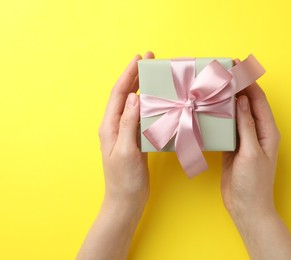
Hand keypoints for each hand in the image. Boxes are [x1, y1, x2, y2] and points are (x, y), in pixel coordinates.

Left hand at [98, 52, 153, 210]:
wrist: (126, 201)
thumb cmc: (124, 180)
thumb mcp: (126, 151)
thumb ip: (128, 124)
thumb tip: (133, 98)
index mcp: (109, 126)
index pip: (118, 94)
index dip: (128, 75)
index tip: (139, 58)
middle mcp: (115, 126)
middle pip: (125, 95)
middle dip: (135, 76)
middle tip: (149, 59)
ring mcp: (125, 132)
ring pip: (133, 104)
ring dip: (142, 87)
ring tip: (153, 75)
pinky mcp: (135, 139)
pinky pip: (141, 116)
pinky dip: (149, 104)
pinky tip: (157, 100)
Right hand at [221, 59, 290, 258]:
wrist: (246, 207)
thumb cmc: (254, 183)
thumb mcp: (251, 153)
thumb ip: (247, 126)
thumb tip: (243, 100)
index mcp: (267, 130)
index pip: (258, 99)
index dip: (248, 81)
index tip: (235, 66)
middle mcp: (257, 131)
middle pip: (247, 103)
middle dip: (236, 86)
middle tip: (221, 72)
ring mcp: (245, 139)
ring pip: (236, 113)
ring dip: (226, 100)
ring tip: (213, 87)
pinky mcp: (233, 147)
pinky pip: (227, 127)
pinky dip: (220, 117)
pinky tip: (209, 110)